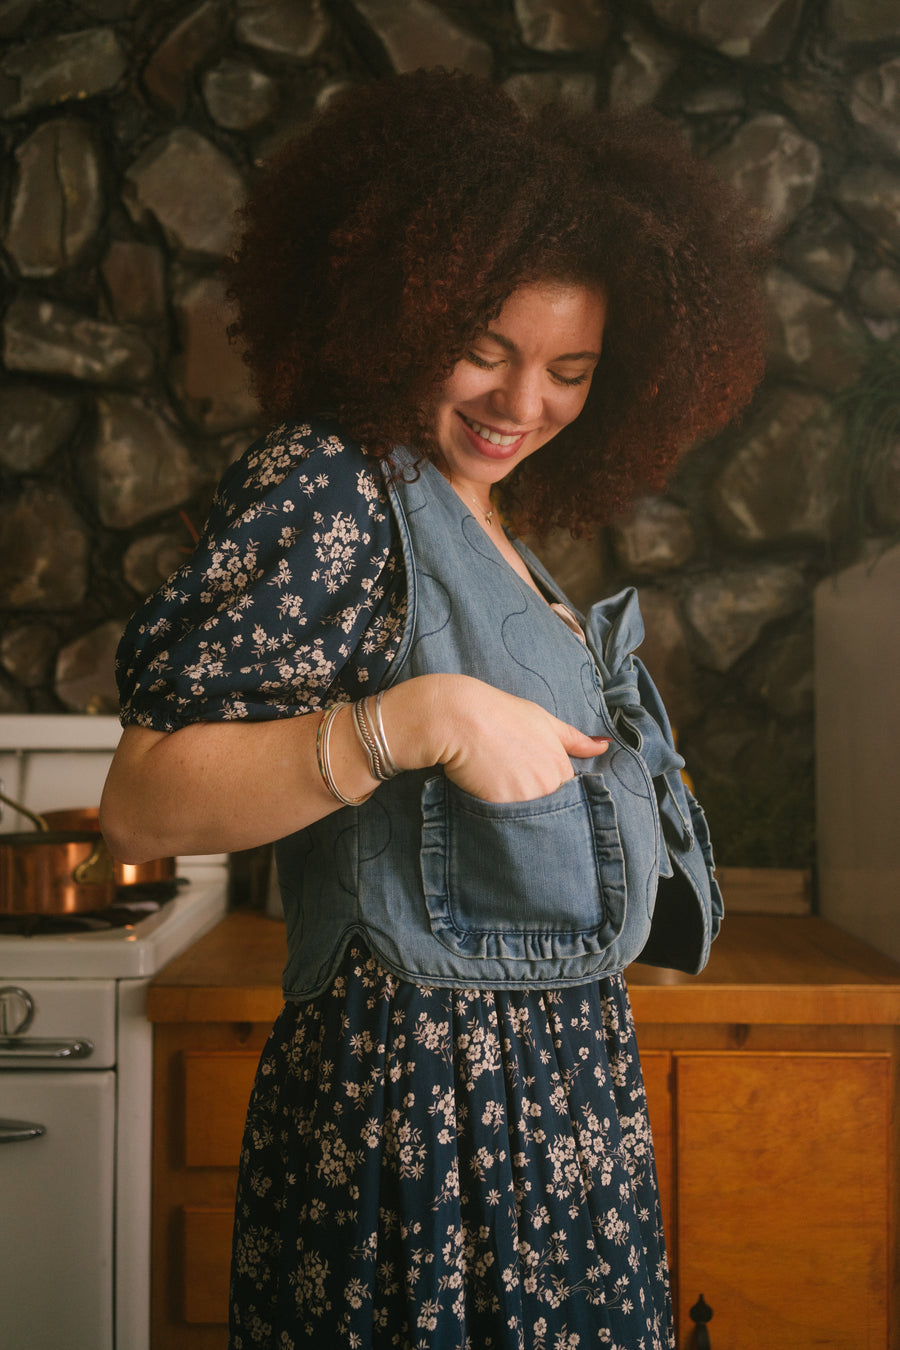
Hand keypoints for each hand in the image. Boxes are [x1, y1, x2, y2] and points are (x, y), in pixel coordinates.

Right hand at [390, 674, 608, 802]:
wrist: (460, 718)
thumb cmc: (500, 713)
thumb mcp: (543, 720)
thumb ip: (575, 739)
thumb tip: (604, 747)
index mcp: (561, 766)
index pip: (563, 793)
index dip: (545, 788)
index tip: (527, 778)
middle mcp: (548, 785)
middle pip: (547, 808)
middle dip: (533, 803)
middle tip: (509, 783)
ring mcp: (525, 799)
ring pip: (527, 819)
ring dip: (517, 813)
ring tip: (497, 788)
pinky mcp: (501, 809)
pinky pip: (505, 823)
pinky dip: (498, 816)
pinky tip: (485, 795)